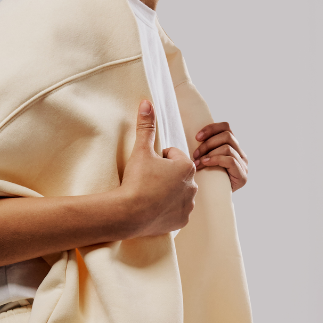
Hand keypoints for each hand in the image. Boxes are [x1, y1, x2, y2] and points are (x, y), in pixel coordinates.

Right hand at [120, 99, 197, 235]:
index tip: (148, 168)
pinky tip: (154, 209)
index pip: (173, 155)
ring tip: (150, 196)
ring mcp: (189, 204)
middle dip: (165, 175)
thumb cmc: (137, 180)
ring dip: (167, 192)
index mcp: (187, 166)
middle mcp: (193, 185)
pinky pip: (176, 211)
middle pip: (177, 174)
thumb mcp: (141, 150)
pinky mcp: (183, 220)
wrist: (128, 213)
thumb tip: (147, 102)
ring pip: (178, 192)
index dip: (158, 159)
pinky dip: (167, 209)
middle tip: (147, 182)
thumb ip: (146, 126)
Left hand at [193, 121, 247, 191]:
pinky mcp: (242, 176)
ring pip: (227, 147)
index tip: (197, 137)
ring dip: (209, 153)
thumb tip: (194, 135)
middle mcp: (241, 154)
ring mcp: (244, 165)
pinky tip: (204, 164)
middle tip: (195, 153)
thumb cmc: (207, 179)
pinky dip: (215, 160)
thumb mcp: (206, 159)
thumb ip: (206, 147)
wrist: (215, 202)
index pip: (226, 127)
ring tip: (197, 162)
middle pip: (227, 136)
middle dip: (207, 143)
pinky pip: (230, 160)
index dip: (211, 128)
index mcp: (234, 147)